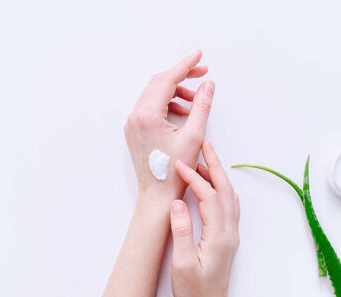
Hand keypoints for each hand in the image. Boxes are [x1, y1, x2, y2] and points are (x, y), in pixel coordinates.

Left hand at [124, 50, 214, 202]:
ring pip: (154, 95)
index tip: (199, 56)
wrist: (157, 196)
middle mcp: (135, 116)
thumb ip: (201, 106)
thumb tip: (207, 85)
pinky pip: (150, 108)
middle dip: (181, 76)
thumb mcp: (194, 136)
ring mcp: (132, 124)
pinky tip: (183, 113)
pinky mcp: (134, 131)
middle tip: (203, 74)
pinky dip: (167, 105)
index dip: (185, 66)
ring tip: (196, 100)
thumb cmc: (175, 171)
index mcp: (147, 115)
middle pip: (158, 84)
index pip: (167, 80)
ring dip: (175, 92)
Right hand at [170, 142, 239, 296]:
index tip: (179, 166)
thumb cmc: (194, 291)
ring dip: (219, 176)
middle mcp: (230, 232)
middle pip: (226, 191)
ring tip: (204, 160)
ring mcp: (231, 234)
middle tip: (204, 145)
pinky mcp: (228, 238)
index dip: (194, 179)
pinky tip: (211, 186)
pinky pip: (229, 206)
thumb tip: (178, 203)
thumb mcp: (181, 264)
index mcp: (219, 236)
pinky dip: (221, 190)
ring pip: (229, 197)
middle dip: (215, 166)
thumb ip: (181, 232)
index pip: (209, 197)